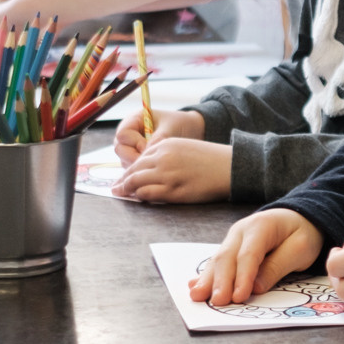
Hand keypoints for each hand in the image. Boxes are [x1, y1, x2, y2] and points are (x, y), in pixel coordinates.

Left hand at [114, 137, 230, 203]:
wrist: (228, 167)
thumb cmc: (209, 158)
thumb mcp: (184, 147)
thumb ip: (165, 153)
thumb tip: (149, 167)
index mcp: (165, 145)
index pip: (139, 158)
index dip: (129, 169)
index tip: (124, 176)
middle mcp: (163, 158)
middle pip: (134, 170)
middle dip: (123, 180)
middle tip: (116, 188)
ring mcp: (167, 175)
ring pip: (137, 182)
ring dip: (127, 189)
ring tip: (122, 194)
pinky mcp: (173, 191)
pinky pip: (148, 194)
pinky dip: (139, 196)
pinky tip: (138, 198)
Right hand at [115, 108, 204, 160]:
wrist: (190, 131)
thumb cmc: (180, 124)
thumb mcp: (170, 128)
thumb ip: (157, 138)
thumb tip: (145, 152)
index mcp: (134, 120)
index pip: (122, 135)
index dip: (134, 143)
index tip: (150, 147)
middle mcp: (129, 135)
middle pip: (120, 149)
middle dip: (135, 157)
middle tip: (152, 161)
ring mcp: (131, 148)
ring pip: (125, 161)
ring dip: (139, 166)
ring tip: (157, 164)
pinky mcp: (137, 159)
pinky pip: (133, 169)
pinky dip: (143, 171)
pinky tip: (157, 169)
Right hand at [190, 209, 322, 304]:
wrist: (298, 216)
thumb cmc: (302, 233)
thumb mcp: (300, 248)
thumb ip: (277, 267)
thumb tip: (255, 288)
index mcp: (261, 226)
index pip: (248, 255)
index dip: (242, 277)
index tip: (238, 297)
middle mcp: (241, 230)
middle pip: (227, 257)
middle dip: (221, 281)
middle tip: (217, 302)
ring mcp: (233, 239)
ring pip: (217, 260)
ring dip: (208, 280)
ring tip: (197, 297)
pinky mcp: (230, 248)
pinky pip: (216, 262)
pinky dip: (206, 275)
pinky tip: (193, 286)